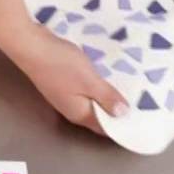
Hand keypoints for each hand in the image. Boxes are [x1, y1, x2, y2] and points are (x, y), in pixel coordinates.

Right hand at [7, 27, 128, 134]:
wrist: (30, 45)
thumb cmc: (61, 64)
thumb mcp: (89, 80)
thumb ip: (106, 97)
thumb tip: (123, 114)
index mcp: (79, 113)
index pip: (105, 127)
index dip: (123, 125)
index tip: (143, 117)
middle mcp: (70, 109)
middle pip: (98, 116)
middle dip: (116, 111)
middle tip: (140, 100)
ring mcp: (63, 95)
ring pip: (90, 102)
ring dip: (105, 97)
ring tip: (126, 87)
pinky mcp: (59, 82)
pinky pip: (83, 90)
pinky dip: (95, 87)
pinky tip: (103, 76)